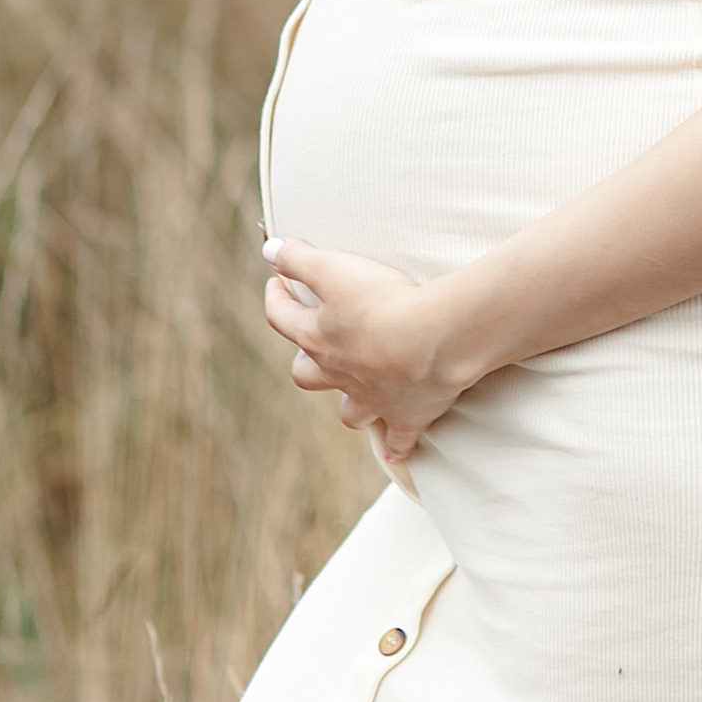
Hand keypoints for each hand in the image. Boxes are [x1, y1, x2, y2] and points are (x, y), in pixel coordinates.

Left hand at [262, 236, 470, 461]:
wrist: (433, 340)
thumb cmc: (383, 301)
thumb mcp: (334, 267)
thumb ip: (299, 258)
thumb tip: (268, 250)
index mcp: (318, 339)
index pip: (282, 318)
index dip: (276, 297)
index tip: (277, 282)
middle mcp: (340, 374)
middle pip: (308, 376)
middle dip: (306, 362)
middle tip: (314, 346)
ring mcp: (373, 399)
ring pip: (349, 412)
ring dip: (349, 405)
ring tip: (353, 396)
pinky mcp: (407, 416)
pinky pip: (400, 440)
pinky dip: (398, 445)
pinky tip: (398, 451)